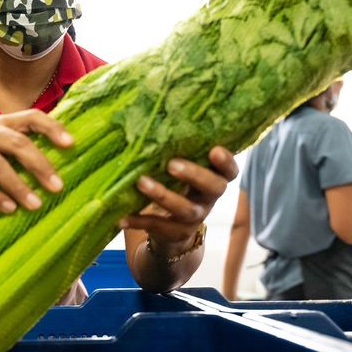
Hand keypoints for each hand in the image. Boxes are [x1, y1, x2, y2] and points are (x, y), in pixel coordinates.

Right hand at [0, 109, 72, 212]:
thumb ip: (23, 150)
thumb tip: (63, 166)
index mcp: (3, 122)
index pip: (32, 117)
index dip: (52, 128)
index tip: (71, 144)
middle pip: (17, 143)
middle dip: (40, 166)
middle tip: (57, 187)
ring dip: (18, 187)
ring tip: (35, 205)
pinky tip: (10, 209)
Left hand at [120, 146, 238, 254]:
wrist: (171, 230)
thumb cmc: (175, 185)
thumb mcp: (181, 169)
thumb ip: (177, 150)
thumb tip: (149, 119)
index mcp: (214, 178)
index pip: (230, 171)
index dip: (227, 161)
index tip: (215, 150)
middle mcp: (208, 199)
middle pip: (214, 188)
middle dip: (194, 175)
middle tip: (172, 164)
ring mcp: (194, 217)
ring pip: (185, 209)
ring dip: (162, 195)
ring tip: (141, 182)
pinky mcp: (175, 232)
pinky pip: (158, 227)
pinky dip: (139, 221)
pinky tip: (122, 217)